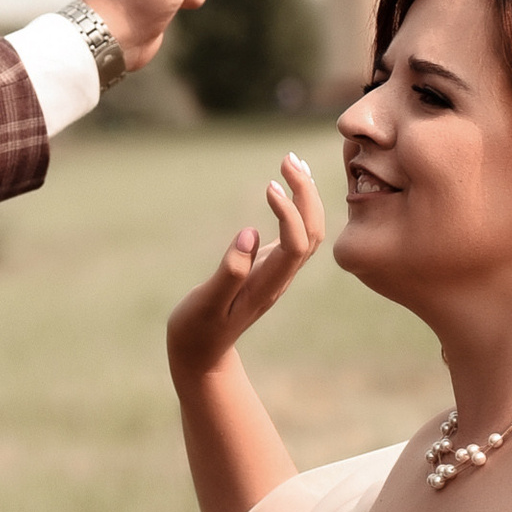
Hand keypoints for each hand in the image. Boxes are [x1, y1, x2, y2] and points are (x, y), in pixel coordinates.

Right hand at [166, 154, 328, 380]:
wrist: (202, 353)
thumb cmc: (197, 330)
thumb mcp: (206, 304)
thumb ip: (228, 272)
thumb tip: (249, 234)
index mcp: (268, 286)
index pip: (297, 244)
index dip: (289, 213)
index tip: (269, 185)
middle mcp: (281, 278)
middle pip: (313, 232)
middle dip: (307, 194)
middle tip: (288, 158)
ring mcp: (278, 273)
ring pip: (309, 230)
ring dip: (305, 195)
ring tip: (291, 161)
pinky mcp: (269, 267)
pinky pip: (297, 232)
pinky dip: (296, 205)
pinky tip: (286, 185)